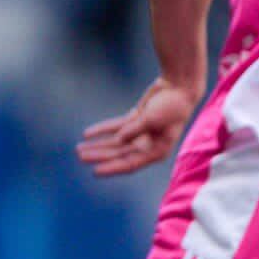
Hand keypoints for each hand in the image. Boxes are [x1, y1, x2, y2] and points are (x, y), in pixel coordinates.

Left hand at [76, 78, 198, 176]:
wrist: (179, 87)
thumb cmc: (172, 106)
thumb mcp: (152, 119)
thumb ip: (133, 130)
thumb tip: (118, 140)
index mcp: (157, 151)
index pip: (130, 164)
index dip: (112, 167)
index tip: (95, 171)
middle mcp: (149, 145)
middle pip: (119, 154)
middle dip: (99, 155)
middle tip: (80, 155)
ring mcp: (142, 133)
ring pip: (116, 143)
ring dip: (98, 145)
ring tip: (79, 148)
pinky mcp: (137, 121)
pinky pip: (116, 127)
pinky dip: (103, 130)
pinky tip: (88, 133)